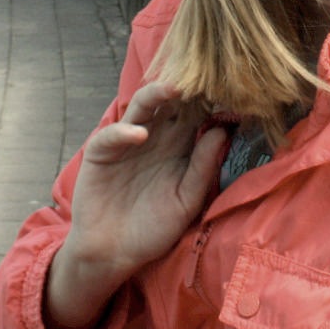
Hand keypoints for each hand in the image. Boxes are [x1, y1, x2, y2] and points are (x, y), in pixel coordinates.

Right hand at [44, 82, 226, 328]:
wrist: (113, 254)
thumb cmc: (153, 228)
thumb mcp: (186, 201)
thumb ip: (203, 168)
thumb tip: (223, 131)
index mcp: (180, 144)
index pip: (196, 113)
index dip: (209, 100)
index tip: (229, 88)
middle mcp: (156, 135)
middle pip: (171, 102)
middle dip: (186, 88)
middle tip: (203, 74)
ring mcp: (128, 139)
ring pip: (142, 105)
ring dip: (156, 94)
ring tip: (174, 89)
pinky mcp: (101, 152)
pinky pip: (112, 134)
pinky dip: (124, 131)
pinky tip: (139, 135)